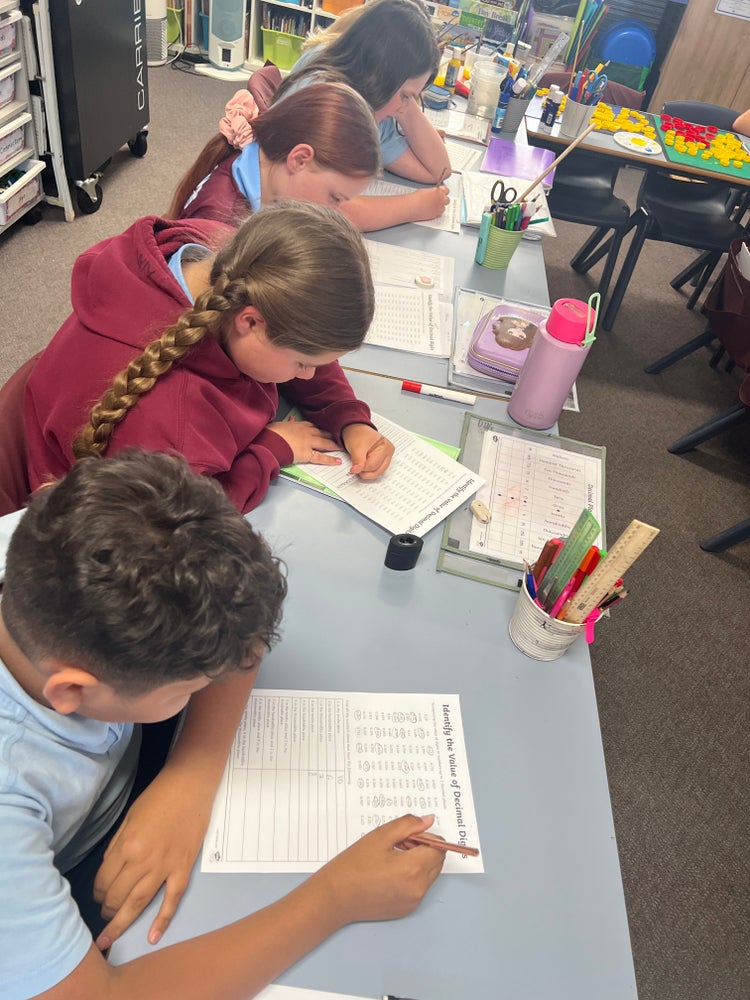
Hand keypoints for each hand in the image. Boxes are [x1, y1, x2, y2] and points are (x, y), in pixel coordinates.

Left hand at [92, 767, 212, 949]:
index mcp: (126, 846)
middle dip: (107, 908)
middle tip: (103, 914)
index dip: (96, 891)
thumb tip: (108, 868)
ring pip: (139, 902)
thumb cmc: (157, 798)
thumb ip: (117, 846)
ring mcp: (164, 867)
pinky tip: (152, 937)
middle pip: (117, 895)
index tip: (97, 894)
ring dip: (122, 921)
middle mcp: (143, 861)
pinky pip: (172, 899)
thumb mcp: (128, 818)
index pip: (103, 879)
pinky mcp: (183, 868)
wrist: (190, 786)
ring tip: (111, 935)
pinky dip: (162, 920)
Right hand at [267, 416, 340, 465]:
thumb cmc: (271, 433)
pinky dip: (330, 460)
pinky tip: (337, 461)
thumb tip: (291, 419)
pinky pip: (321, 457)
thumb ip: (288, 422)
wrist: (269, 440)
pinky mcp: (307, 453)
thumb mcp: (279, 424)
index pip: (313, 426)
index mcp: (299, 425)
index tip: (326, 430)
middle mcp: (306, 432)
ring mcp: (308, 442)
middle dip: (331, 435)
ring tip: (342, 447)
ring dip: (334, 445)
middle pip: (322, 433)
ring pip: (325, 443)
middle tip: (339, 437)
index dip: (320, 429)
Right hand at [313, 814, 444, 924]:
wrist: (334, 898)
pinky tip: (389, 873)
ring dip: (418, 862)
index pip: (439, 848)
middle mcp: (417, 889)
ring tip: (391, 858)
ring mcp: (413, 902)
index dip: (425, 837)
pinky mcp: (406, 909)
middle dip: (423, 849)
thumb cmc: (353, 866)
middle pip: (436, 862)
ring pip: (429, 875)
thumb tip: (428, 820)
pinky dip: (411, 877)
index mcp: (413, 869)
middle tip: (399, 844)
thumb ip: (408, 825)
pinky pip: (419, 888)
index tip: (408, 835)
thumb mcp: (380, 836)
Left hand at [342, 424, 394, 478]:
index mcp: (386, 447)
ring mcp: (386, 458)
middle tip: (355, 466)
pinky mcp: (382, 462)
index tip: (353, 467)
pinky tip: (362, 465)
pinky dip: (367, 471)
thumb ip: (357, 460)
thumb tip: (356, 470)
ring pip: (377, 473)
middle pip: (377, 471)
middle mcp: (388, 453)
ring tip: (359, 464)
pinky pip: (375, 471)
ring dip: (366, 472)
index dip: (361, 468)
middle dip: (364, 471)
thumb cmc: (358, 435)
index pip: (373, 465)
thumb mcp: (356, 447)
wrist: (356, 430)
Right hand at [410, 185, 449, 221]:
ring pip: (444, 208)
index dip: (443, 192)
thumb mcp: (426, 191)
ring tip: (433, 206)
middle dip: (443, 200)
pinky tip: (430, 210)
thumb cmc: (416, 198)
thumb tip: (434, 194)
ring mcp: (439, 208)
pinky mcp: (436, 215)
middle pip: (447, 200)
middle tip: (438, 200)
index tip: (441, 193)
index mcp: (439, 191)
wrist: (412, 207)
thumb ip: (433, 192)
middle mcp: (441, 200)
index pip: (446, 190)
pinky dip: (436, 212)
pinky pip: (439, 213)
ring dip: (440, 207)